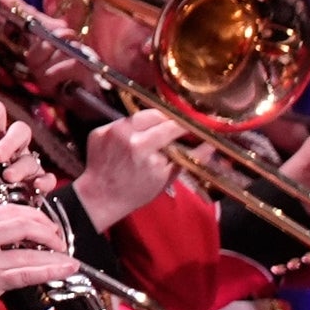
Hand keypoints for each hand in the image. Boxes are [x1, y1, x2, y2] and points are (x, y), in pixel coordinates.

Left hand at [0, 96, 43, 192]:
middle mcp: (13, 147)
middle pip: (20, 130)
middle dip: (9, 142)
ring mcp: (27, 164)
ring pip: (31, 158)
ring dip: (20, 167)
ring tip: (8, 177)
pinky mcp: (37, 183)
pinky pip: (46, 179)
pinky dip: (43, 182)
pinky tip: (34, 186)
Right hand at [0, 201, 78, 309]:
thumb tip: (29, 232)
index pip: (9, 210)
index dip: (36, 216)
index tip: (49, 227)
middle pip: (22, 224)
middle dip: (49, 232)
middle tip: (60, 242)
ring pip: (29, 251)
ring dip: (55, 256)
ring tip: (69, 260)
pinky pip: (27, 273)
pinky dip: (51, 271)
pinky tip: (65, 270)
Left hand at [72, 110, 187, 228]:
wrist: (101, 196)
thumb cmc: (137, 191)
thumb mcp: (167, 177)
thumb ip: (189, 158)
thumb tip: (211, 144)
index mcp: (142, 146)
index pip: (171, 126)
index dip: (186, 125)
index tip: (195, 126)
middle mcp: (124, 133)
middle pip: (154, 114)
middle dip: (168, 119)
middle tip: (177, 128)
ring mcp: (108, 130)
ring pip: (137, 116)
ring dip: (150, 123)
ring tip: (157, 134)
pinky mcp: (98, 131)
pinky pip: (122, 124)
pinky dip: (132, 130)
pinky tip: (135, 141)